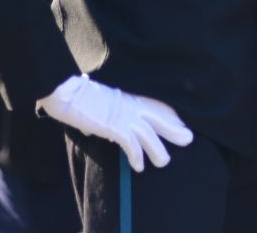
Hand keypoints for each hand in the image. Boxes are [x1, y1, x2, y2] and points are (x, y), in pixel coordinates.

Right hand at [37, 74, 191, 171]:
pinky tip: (139, 167)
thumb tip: (91, 128)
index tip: (180, 122)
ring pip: (149, 135)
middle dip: (174, 129)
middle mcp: (130, 106)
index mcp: (128, 97)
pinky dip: (136, 157)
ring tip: (163, 162)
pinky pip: (131, 145)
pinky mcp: (115, 127)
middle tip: (188, 139)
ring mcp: (124, 116)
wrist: (68, 90)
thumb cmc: (77, 94)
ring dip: (158, 150)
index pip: (155, 104)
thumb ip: (100, 112)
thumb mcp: (96, 99)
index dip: (169, 114)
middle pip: (160, 118)